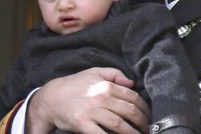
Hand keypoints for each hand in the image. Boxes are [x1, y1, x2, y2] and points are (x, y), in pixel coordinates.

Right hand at [26, 67, 149, 133]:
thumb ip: (114, 73)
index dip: (145, 109)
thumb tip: (131, 83)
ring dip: (133, 133)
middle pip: (130, 112)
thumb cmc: (73, 85)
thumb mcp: (93, 72)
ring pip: (120, 125)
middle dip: (143, 122)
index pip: (133, 97)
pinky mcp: (83, 124)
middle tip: (147, 129)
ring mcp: (92, 112)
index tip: (149, 116)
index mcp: (106, 85)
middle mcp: (101, 97)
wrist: (51, 98)